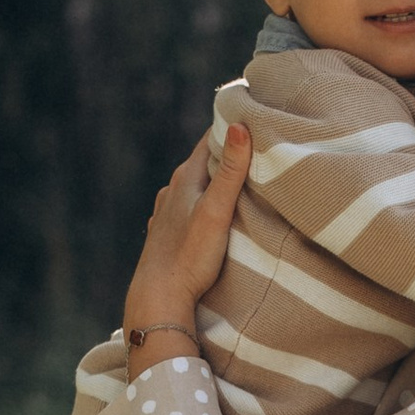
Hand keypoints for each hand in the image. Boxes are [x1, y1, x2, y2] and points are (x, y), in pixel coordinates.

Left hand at [124, 121, 251, 365]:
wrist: (158, 298)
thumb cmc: (189, 256)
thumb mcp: (216, 212)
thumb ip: (229, 172)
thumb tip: (240, 126)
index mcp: (184, 180)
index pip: (208, 141)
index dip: (230, 127)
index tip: (253, 115)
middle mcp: (172, 192)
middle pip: (202, 163)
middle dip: (227, 153)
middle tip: (256, 143)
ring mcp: (167, 214)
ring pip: (195, 187)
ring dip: (215, 181)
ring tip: (239, 178)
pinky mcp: (168, 236)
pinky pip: (189, 209)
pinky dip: (204, 203)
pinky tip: (210, 212)